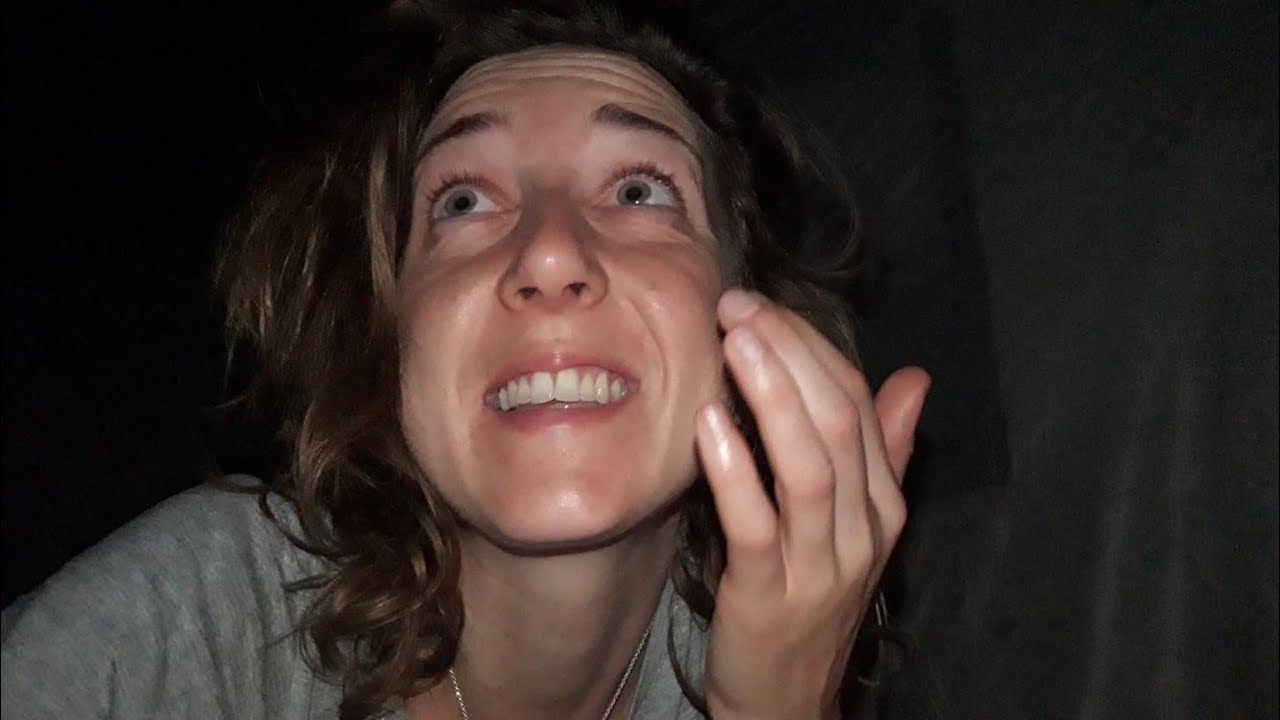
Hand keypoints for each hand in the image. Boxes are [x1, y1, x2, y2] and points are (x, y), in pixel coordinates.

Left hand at [696, 289, 929, 719]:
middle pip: (838, 424)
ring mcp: (822, 566)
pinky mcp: (770, 596)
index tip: (763, 304)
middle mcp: (863, 530)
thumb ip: (885, 454)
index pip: (860, 405)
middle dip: (790, 355)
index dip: (812, 347)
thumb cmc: (809, 600)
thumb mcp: (853, 527)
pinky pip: (758, 525)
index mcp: (883, 504)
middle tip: (738, 306)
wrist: (785, 701)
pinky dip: (736, 471)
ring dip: (772, 396)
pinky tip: (710, 424)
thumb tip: (915, 378)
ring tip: (734, 340)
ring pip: (809, 467)